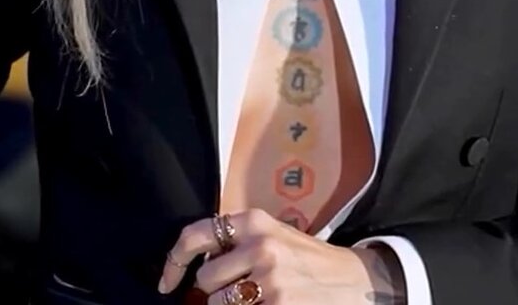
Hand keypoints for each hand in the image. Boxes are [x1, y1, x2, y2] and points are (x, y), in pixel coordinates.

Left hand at [159, 209, 403, 303]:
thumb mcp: (272, 235)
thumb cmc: (304, 259)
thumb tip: (194, 267)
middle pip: (205, 280)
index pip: (195, 235)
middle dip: (215, 291)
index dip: (173, 262)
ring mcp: (269, 279)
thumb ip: (236, 242)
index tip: (166, 283)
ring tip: (255, 299)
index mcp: (253, 221)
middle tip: (237, 290)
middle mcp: (259, 246)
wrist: (351, 280)